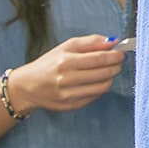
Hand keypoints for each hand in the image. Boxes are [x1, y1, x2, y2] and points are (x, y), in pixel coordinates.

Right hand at [11, 34, 127, 113]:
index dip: (115, 56)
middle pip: (103, 73)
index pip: (99, 59)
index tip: (121, 53)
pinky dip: (100, 88)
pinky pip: (94, 97)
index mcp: (66, 61)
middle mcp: (67, 79)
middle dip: (115, 66)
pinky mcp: (70, 106)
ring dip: (110, 78)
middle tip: (118, 62)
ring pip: (102, 87)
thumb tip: (112, 41)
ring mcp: (69, 95)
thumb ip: (90, 42)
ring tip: (108, 72)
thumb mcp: (66, 46)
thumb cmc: (49, 64)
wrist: (27, 86)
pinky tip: (96, 82)